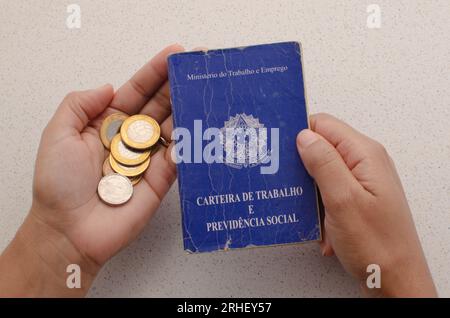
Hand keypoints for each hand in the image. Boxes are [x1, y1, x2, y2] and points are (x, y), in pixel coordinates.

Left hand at [0, 44, 183, 296]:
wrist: (70, 230)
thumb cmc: (59, 185)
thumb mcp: (58, 134)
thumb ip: (79, 104)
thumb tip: (108, 86)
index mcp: (107, 124)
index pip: (136, 91)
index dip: (154, 73)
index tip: (173, 54)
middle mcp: (131, 139)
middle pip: (159, 106)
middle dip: (177, 86)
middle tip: (197, 68)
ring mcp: (148, 159)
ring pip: (173, 129)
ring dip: (187, 110)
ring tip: (202, 92)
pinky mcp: (160, 181)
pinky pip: (178, 159)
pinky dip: (187, 144)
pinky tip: (195, 128)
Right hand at [297, 113, 436, 296]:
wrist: (396, 281)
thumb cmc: (377, 245)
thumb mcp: (343, 200)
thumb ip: (323, 163)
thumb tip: (304, 137)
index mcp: (365, 155)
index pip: (324, 125)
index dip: (299, 133)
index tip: (278, 147)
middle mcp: (365, 163)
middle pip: (322, 147)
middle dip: (301, 165)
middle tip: (286, 182)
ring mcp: (362, 181)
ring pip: (323, 171)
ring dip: (310, 190)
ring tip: (305, 210)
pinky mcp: (358, 198)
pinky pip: (330, 190)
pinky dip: (319, 205)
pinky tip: (320, 224)